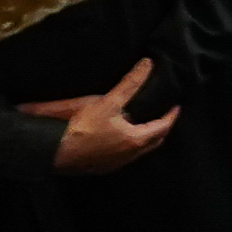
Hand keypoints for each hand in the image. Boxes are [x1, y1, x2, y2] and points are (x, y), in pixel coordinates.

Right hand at [19, 57, 182, 173]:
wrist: (56, 152)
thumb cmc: (83, 127)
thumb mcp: (108, 101)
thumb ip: (130, 83)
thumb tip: (147, 64)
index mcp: (135, 140)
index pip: (162, 128)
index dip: (170, 116)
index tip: (176, 107)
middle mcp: (128, 156)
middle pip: (153, 143)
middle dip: (161, 130)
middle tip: (163, 117)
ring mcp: (114, 164)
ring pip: (137, 152)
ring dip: (144, 140)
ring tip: (143, 126)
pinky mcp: (100, 168)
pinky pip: (123, 157)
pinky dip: (128, 147)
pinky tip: (119, 139)